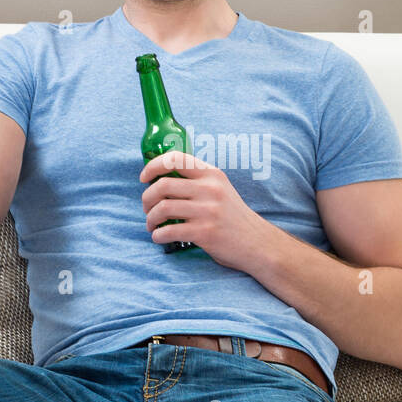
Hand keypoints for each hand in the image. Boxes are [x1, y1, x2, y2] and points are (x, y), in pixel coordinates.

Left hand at [139, 150, 269, 270]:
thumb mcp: (220, 190)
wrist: (257, 243)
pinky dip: (158, 235)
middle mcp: (210, 189)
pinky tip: (159, 237)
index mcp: (212, 174)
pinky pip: (169, 231)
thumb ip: (197, 182)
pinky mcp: (205, 232)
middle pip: (162, 185)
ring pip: (162, 208)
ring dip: (150, 219)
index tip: (144, 178)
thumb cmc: (233, 217)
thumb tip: (161, 180)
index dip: (153, 166)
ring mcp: (207, 211)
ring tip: (152, 225)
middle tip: (146, 208)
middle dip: (146, 198)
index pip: (175, 159)